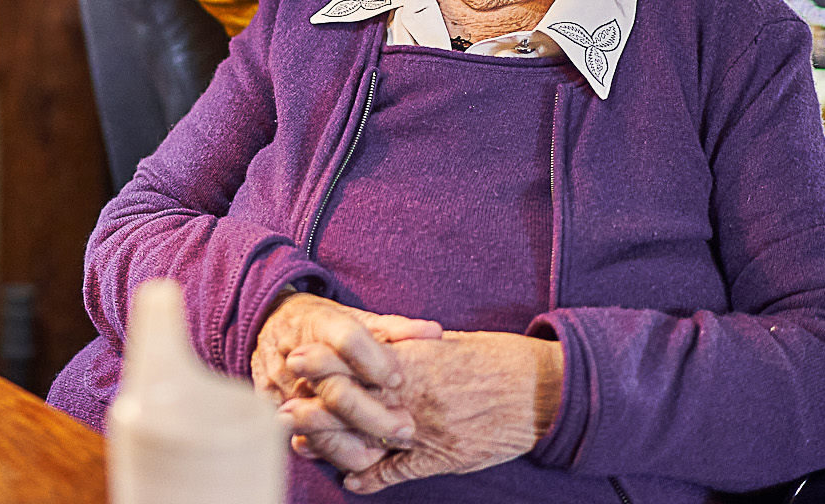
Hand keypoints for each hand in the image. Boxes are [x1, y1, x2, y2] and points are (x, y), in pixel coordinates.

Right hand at [250, 292, 440, 472]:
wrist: (270, 325)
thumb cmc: (323, 323)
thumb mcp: (355, 316)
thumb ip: (394, 328)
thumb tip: (434, 333)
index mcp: (319, 323)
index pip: (348, 340)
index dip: (376, 361)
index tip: (398, 380)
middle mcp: (297, 354)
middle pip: (336, 390)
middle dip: (374, 415)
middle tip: (406, 427)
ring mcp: (282, 384)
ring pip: (320, 423)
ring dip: (356, 441)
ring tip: (386, 449)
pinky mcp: (272, 407)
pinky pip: (304, 437)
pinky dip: (333, 450)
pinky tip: (360, 454)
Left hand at [279, 330, 563, 492]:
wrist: (541, 389)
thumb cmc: (495, 358)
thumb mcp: (446, 344)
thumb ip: (409, 347)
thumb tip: (378, 344)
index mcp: (415, 361)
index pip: (356, 362)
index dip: (323, 361)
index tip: (295, 356)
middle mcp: (414, 396)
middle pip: (351, 402)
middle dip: (314, 405)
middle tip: (282, 406)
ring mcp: (427, 430)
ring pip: (367, 439)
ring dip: (332, 442)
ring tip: (301, 440)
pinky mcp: (442, 457)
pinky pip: (398, 471)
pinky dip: (372, 478)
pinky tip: (352, 480)